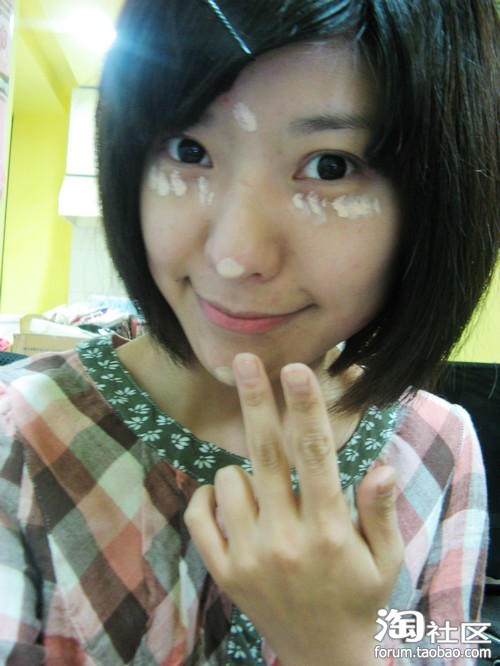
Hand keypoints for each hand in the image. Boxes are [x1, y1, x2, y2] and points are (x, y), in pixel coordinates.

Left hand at [184, 353, 402, 665]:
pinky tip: (230, 502)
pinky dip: (209, 499)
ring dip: (243, 472)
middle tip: (244, 361)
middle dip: (255, 402)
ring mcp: (248, 556)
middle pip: (266, 455)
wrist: (322, 657)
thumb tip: (381, 465)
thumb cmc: (359, 598)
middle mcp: (284, 538)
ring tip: (266, 492)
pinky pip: (201, 518)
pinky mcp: (224, 573)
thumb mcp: (384, 560)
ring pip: (230, 481)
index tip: (295, 369)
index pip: (315, 455)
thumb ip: (380, 511)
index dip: (305, 407)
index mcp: (329, 530)